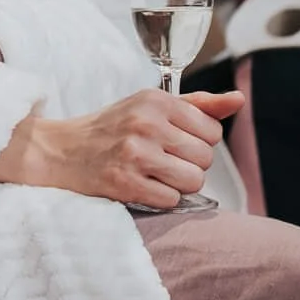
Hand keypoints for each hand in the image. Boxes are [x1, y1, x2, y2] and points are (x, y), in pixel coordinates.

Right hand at [0, 88, 242, 209]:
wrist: (60, 150)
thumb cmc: (111, 129)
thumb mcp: (150, 106)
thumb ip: (198, 104)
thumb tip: (238, 99)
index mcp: (156, 100)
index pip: (212, 131)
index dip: (197, 142)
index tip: (173, 142)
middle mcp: (146, 123)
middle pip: (205, 159)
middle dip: (188, 165)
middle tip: (160, 160)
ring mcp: (135, 153)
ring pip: (193, 181)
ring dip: (177, 184)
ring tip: (154, 174)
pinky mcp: (125, 182)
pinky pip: (171, 200)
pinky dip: (160, 198)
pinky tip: (141, 185)